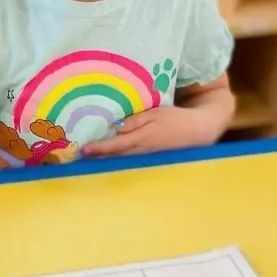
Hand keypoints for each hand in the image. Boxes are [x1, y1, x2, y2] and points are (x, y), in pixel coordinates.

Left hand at [81, 106, 217, 157]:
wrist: (198, 131)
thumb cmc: (176, 119)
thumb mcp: (155, 114)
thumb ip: (135, 121)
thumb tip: (116, 127)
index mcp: (143, 138)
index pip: (116, 145)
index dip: (99, 148)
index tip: (84, 150)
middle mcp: (143, 151)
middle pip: (115, 157)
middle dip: (97, 158)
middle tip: (78, 158)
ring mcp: (147, 158)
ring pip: (122, 162)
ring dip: (105, 161)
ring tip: (88, 160)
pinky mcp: (151, 160)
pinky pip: (131, 162)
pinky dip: (118, 161)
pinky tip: (109, 160)